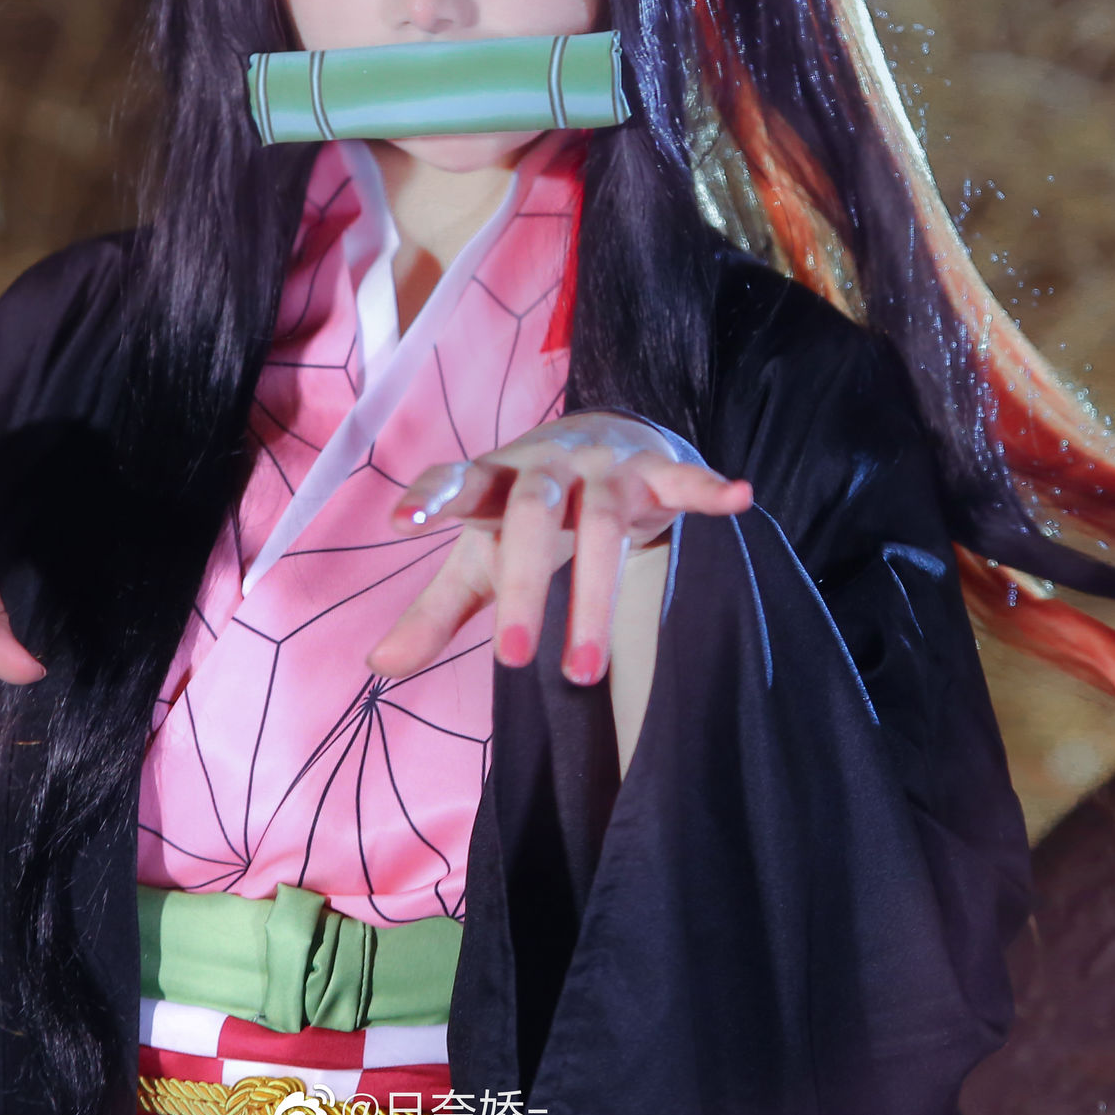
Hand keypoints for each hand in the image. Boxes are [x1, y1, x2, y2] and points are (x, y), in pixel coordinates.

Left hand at [368, 412, 750, 685]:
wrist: (606, 442)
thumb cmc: (529, 513)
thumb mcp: (480, 558)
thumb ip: (434, 610)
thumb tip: (376, 667)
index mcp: (495, 481)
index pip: (459, 482)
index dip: (430, 498)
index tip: (400, 522)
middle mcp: (546, 466)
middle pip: (532, 515)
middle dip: (523, 588)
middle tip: (513, 661)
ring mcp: (604, 466)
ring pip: (601, 522)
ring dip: (594, 595)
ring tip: (583, 673)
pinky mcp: (657, 472)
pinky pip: (684, 478)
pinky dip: (708, 486)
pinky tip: (737, 496)